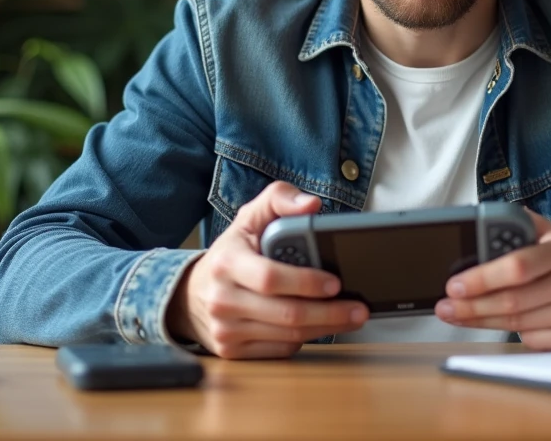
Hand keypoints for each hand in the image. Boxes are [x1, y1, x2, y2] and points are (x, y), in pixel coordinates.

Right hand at [166, 181, 367, 358]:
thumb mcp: (250, 217)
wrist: (192, 293)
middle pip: (286, 314)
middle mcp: (222, 300)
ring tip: (351, 317)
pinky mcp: (232, 352)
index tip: (335, 282)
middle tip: (359, 309)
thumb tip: (311, 205)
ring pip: (288, 336)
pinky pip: (280, 349)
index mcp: (227, 263)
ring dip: (325, 328)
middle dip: (330, 313)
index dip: (306, 282)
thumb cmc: (232, 252)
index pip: (270, 278)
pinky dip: (304, 339)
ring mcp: (225, 330)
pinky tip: (318, 326)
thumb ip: (280, 199)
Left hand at [434, 211, 550, 349]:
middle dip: (471, 305)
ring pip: (518, 324)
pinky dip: (513, 332)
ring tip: (457, 314)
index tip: (455, 283)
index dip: (482, 277)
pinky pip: (533, 341)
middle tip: (446, 305)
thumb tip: (486, 221)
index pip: (518, 266)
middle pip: (512, 301)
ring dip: (481, 321)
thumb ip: (527, 226)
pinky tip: (499, 323)